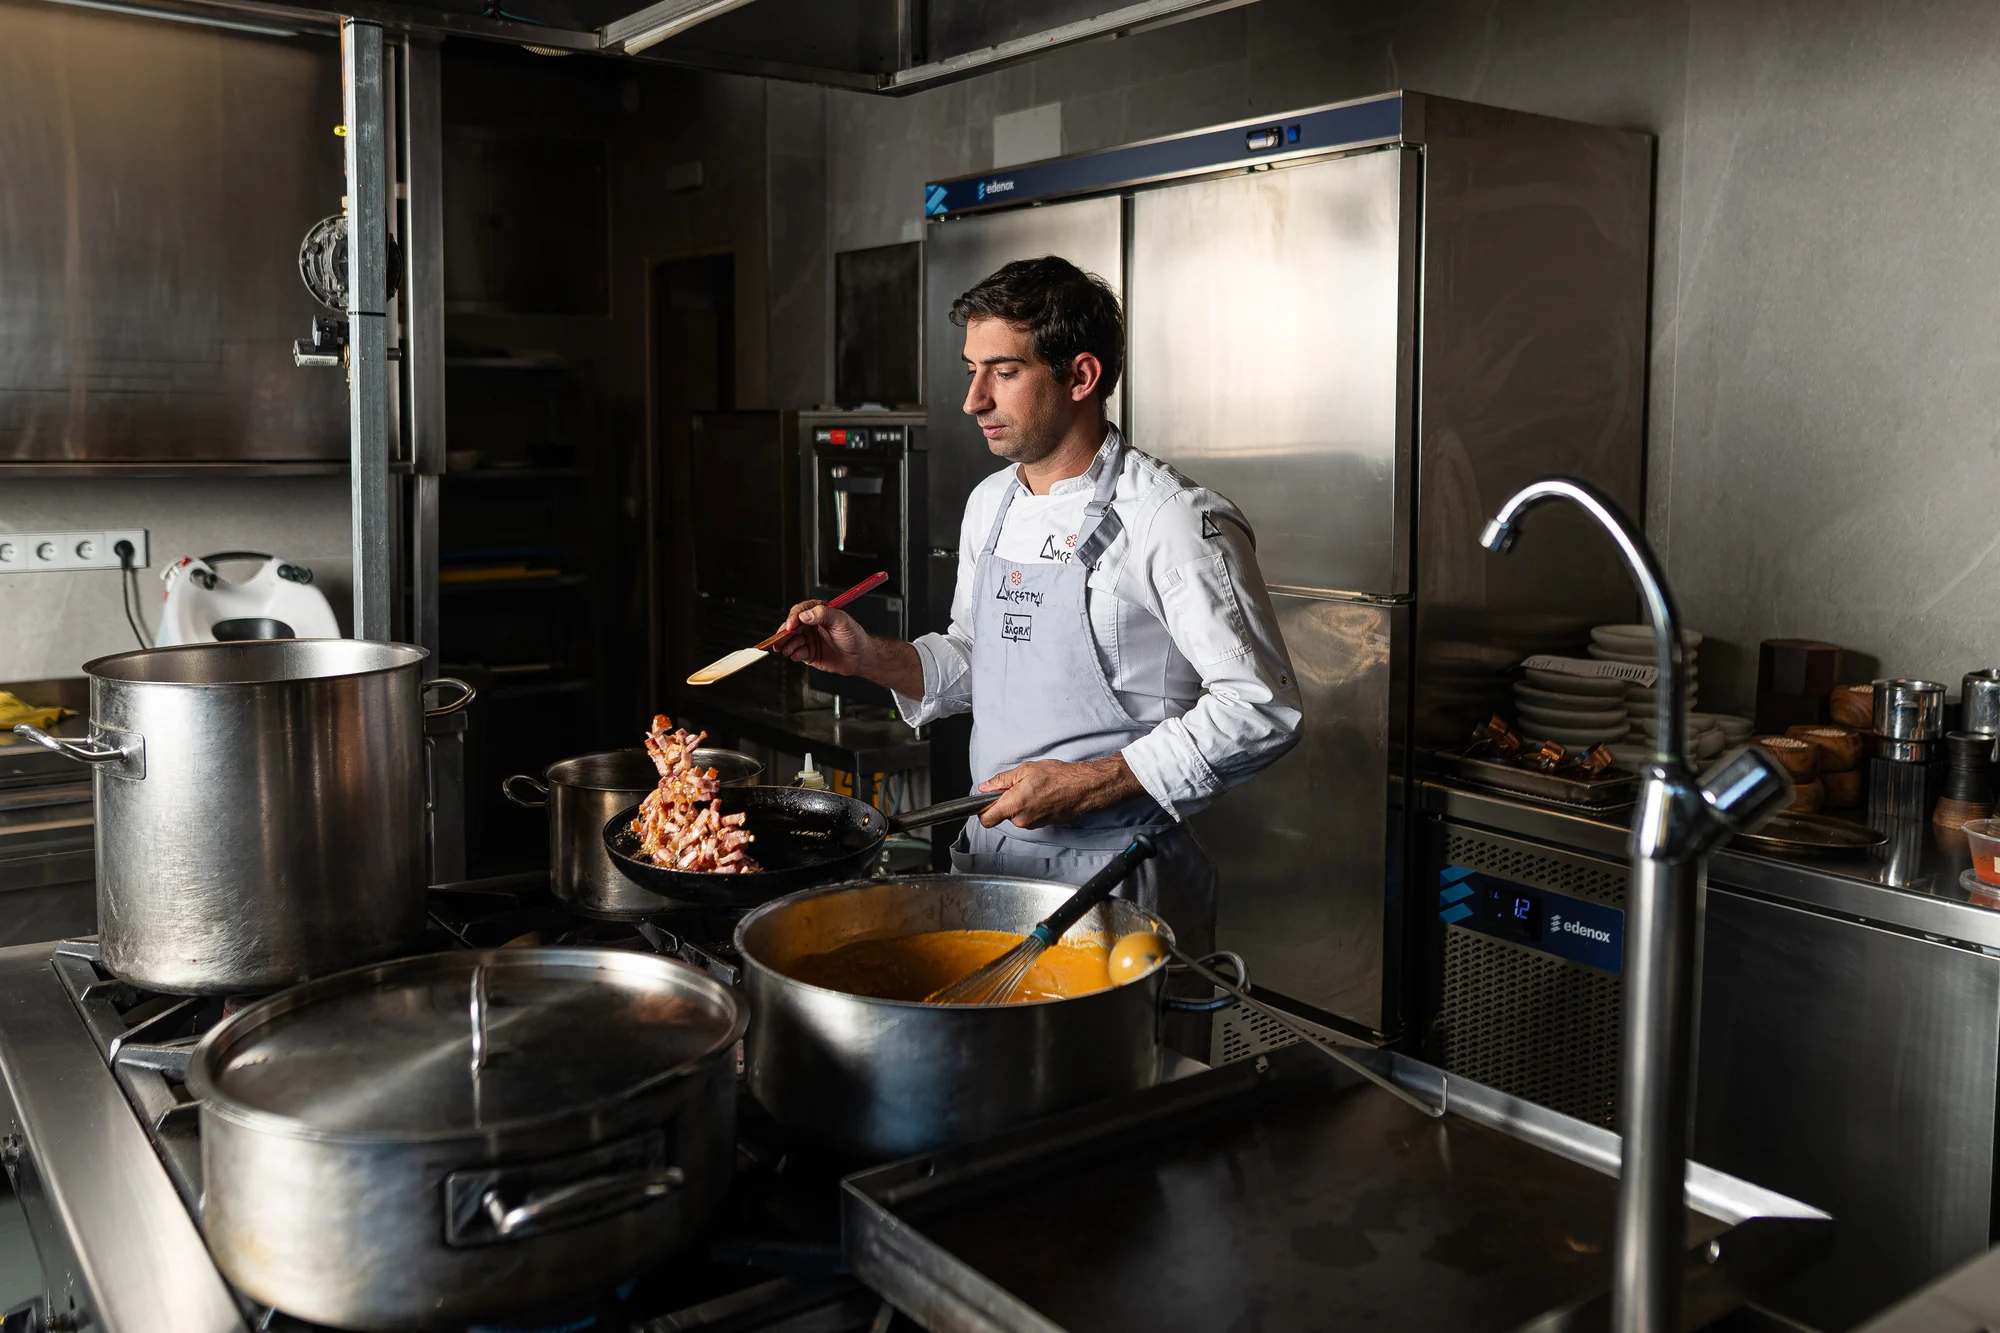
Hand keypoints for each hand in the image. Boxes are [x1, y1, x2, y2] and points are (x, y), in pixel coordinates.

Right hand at [773, 599, 871, 675]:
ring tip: (788, 650)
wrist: (860, 657)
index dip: (793, 617)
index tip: (791, 625)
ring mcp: (809, 639)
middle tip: (779, 640)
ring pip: (791, 640)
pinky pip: (797, 653)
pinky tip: (798, 655)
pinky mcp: (809, 654)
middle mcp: (811, 625)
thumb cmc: (854, 636)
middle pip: (791, 626)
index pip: (800, 611)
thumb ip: (823, 614)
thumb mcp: (841, 621)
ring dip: (787, 645)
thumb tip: (805, 615)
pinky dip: (795, 654)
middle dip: (783, 633)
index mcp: (818, 613)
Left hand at [978, 755, 1144, 829]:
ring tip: (1033, 789)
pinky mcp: (1042, 825)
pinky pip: (1027, 818)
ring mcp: (1033, 824)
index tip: (985, 801)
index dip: (982, 810)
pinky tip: (1041, 796)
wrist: (1082, 788)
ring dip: (1019, 804)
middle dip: (1005, 802)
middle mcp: (1022, 820)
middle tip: (1018, 786)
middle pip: (1001, 816)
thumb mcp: (1025, 770)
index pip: (986, 819)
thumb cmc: (1057, 777)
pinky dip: (1030, 808)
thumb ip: (1001, 780)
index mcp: (1014, 805)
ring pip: (1015, 816)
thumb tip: (985, 787)